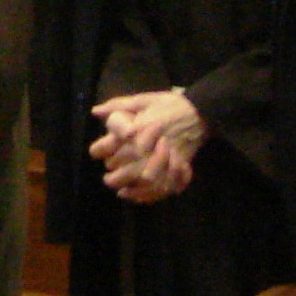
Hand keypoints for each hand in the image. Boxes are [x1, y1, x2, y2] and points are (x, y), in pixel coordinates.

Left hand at [89, 88, 205, 203]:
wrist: (199, 112)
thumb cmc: (169, 105)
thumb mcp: (142, 100)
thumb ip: (117, 106)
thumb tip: (95, 112)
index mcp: (136, 129)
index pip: (108, 147)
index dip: (99, 150)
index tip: (98, 152)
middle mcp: (147, 146)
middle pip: (120, 166)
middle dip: (113, 171)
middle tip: (109, 175)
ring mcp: (162, 159)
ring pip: (138, 181)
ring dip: (127, 187)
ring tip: (120, 190)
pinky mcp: (176, 168)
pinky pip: (159, 187)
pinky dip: (147, 194)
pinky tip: (139, 195)